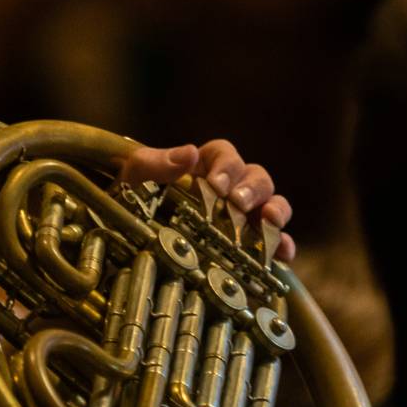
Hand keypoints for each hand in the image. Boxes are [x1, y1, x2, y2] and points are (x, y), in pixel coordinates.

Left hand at [119, 138, 295, 261]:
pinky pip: (275, 243)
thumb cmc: (128, 205)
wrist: (123, 249)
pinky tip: (282, 253)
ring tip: (269, 221)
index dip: (227, 165)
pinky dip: (282, 246)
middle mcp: (230, 191)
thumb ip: (155, 164)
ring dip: (276, 210)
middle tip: (238, 204)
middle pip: (256, 178)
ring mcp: (243, 219)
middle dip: (252, 189)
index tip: (217, 182)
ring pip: (272, 205)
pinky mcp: (250, 249)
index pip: (225, 154)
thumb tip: (190, 153)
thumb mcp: (132, 181)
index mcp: (203, 168)